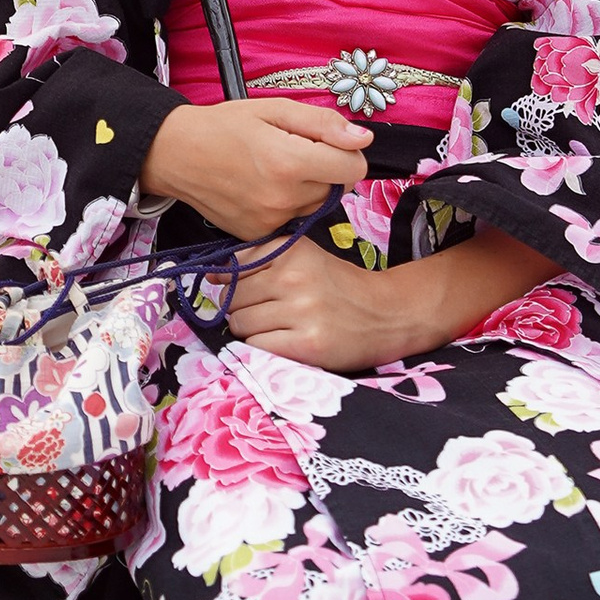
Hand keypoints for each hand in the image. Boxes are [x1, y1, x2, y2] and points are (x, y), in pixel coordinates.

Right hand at [138, 93, 369, 242]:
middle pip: (338, 188)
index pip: (353, 169)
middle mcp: (282, 199)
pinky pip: (294, 219)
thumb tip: (363, 138)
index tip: (326, 141)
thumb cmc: (225, 126)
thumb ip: (323, 123)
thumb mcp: (275, 109)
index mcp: (289, 163)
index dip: (347, 151)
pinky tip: (264, 186)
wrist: (177, 155)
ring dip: (309, 188)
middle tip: (294, 150)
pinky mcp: (259, 235)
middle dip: (326, 168)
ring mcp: (270, 221)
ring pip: (317, 205)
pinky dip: (289, 204)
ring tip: (276, 168)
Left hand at [225, 223, 562, 373]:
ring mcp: (301, 312)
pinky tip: (280, 342)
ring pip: (240, 324)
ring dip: (249, 330)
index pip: (234, 267)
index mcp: (292, 251)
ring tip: (274, 328)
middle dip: (239, 308)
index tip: (239, 289)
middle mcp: (294, 277)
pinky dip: (260, 348)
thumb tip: (213, 277)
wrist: (386, 315)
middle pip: (233, 298)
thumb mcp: (304, 257)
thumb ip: (262, 260)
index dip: (230, 282)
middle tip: (263, 312)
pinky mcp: (306, 345)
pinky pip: (257, 347)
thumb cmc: (338, 286)